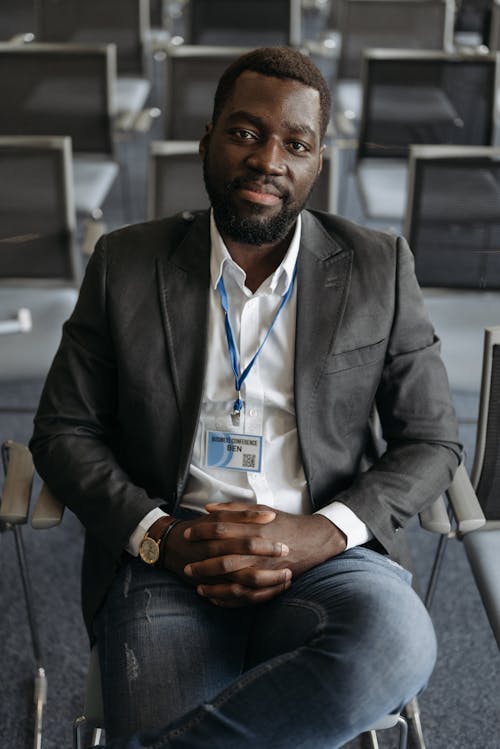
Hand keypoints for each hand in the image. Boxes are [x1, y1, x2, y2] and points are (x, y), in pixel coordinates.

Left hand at [183, 503, 346, 606]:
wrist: (312, 539)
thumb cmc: (283, 522)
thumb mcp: (260, 508)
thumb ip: (233, 508)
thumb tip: (209, 508)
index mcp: (253, 528)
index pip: (220, 530)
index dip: (201, 533)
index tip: (188, 536)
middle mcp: (257, 549)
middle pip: (223, 558)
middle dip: (202, 564)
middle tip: (187, 568)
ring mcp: (265, 568)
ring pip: (233, 582)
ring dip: (214, 586)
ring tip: (198, 587)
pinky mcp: (271, 582)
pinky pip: (247, 596)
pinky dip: (229, 599)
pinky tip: (216, 598)